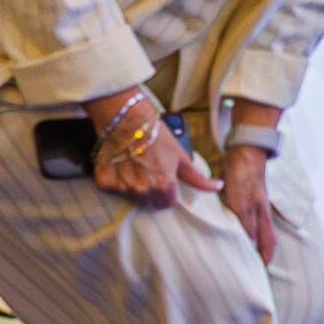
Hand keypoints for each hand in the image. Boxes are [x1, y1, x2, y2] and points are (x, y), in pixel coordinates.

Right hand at [89, 88, 210, 208]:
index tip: (163, 180)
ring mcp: (121, 186)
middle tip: (148, 169)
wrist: (127, 118)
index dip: (166, 193)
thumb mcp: (182, 157)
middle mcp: (141, 189)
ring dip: (132, 183)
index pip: (166, 204)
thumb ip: (198, 179)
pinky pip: (111, 188)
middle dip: (149, 189)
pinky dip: (115, 178)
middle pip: (147, 200)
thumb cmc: (158, 136)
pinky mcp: (104, 181)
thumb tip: (219, 187)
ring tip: (134, 163)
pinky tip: (120, 163)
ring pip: (129, 194)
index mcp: (162, 185)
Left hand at [219, 146, 278, 264]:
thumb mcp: (242, 203)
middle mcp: (259, 215)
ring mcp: (252, 206)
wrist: (244, 151)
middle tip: (247, 271)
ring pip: (251, 232)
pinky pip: (241, 221)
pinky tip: (227, 231)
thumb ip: (245, 225)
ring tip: (236, 256)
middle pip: (261, 241)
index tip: (258, 277)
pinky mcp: (241, 199)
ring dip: (247, 245)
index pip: (266, 246)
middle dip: (257, 257)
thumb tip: (249, 247)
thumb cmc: (244, 177)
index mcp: (262, 218)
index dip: (264, 261)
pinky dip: (237, 231)